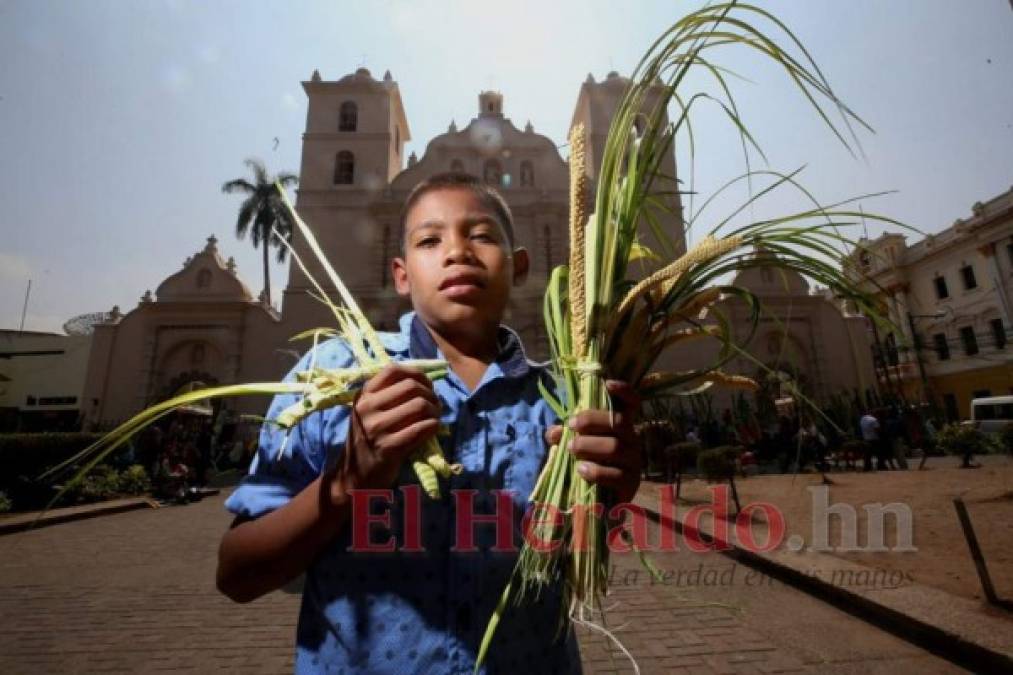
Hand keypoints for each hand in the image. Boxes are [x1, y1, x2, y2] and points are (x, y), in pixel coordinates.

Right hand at [329, 364, 439, 500]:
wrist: (353, 476)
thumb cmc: (368, 441)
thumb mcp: (369, 412)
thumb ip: (388, 395)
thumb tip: (424, 382)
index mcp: (364, 395)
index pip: (393, 370)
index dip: (417, 374)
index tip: (427, 386)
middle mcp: (367, 408)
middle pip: (411, 386)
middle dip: (431, 394)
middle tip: (435, 406)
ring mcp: (377, 428)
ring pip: (420, 405)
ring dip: (435, 411)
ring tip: (434, 418)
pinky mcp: (388, 447)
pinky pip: (422, 428)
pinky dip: (433, 426)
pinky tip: (432, 429)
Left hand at [546, 380, 641, 503]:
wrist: (600, 501)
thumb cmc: (589, 464)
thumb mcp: (575, 446)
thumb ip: (565, 435)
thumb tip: (553, 432)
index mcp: (621, 426)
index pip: (632, 403)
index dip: (624, 391)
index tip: (608, 384)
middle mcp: (632, 439)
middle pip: (618, 422)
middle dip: (592, 420)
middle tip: (571, 426)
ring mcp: (634, 461)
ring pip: (616, 446)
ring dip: (590, 445)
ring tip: (571, 449)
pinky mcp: (631, 482)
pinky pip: (616, 474)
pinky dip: (596, 471)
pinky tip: (581, 470)